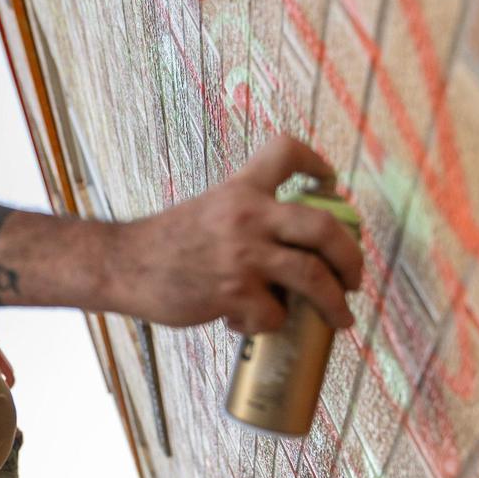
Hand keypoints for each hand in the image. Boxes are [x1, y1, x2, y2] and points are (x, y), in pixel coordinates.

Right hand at [112, 136, 362, 332]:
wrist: (123, 265)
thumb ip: (246, 219)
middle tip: (355, 277)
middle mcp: (247, 215)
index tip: (330, 182)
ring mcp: (242, 255)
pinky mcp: (232, 292)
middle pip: (323, 228)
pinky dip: (267, 324)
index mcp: (241, 189)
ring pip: (312, 277)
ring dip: (335, 302)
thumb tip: (290, 251)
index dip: (317, 163)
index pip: (287, 153)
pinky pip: (273, 315)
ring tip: (341, 317)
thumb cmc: (164, 243)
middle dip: (351, 257)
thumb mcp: (209, 210)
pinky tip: (247, 323)